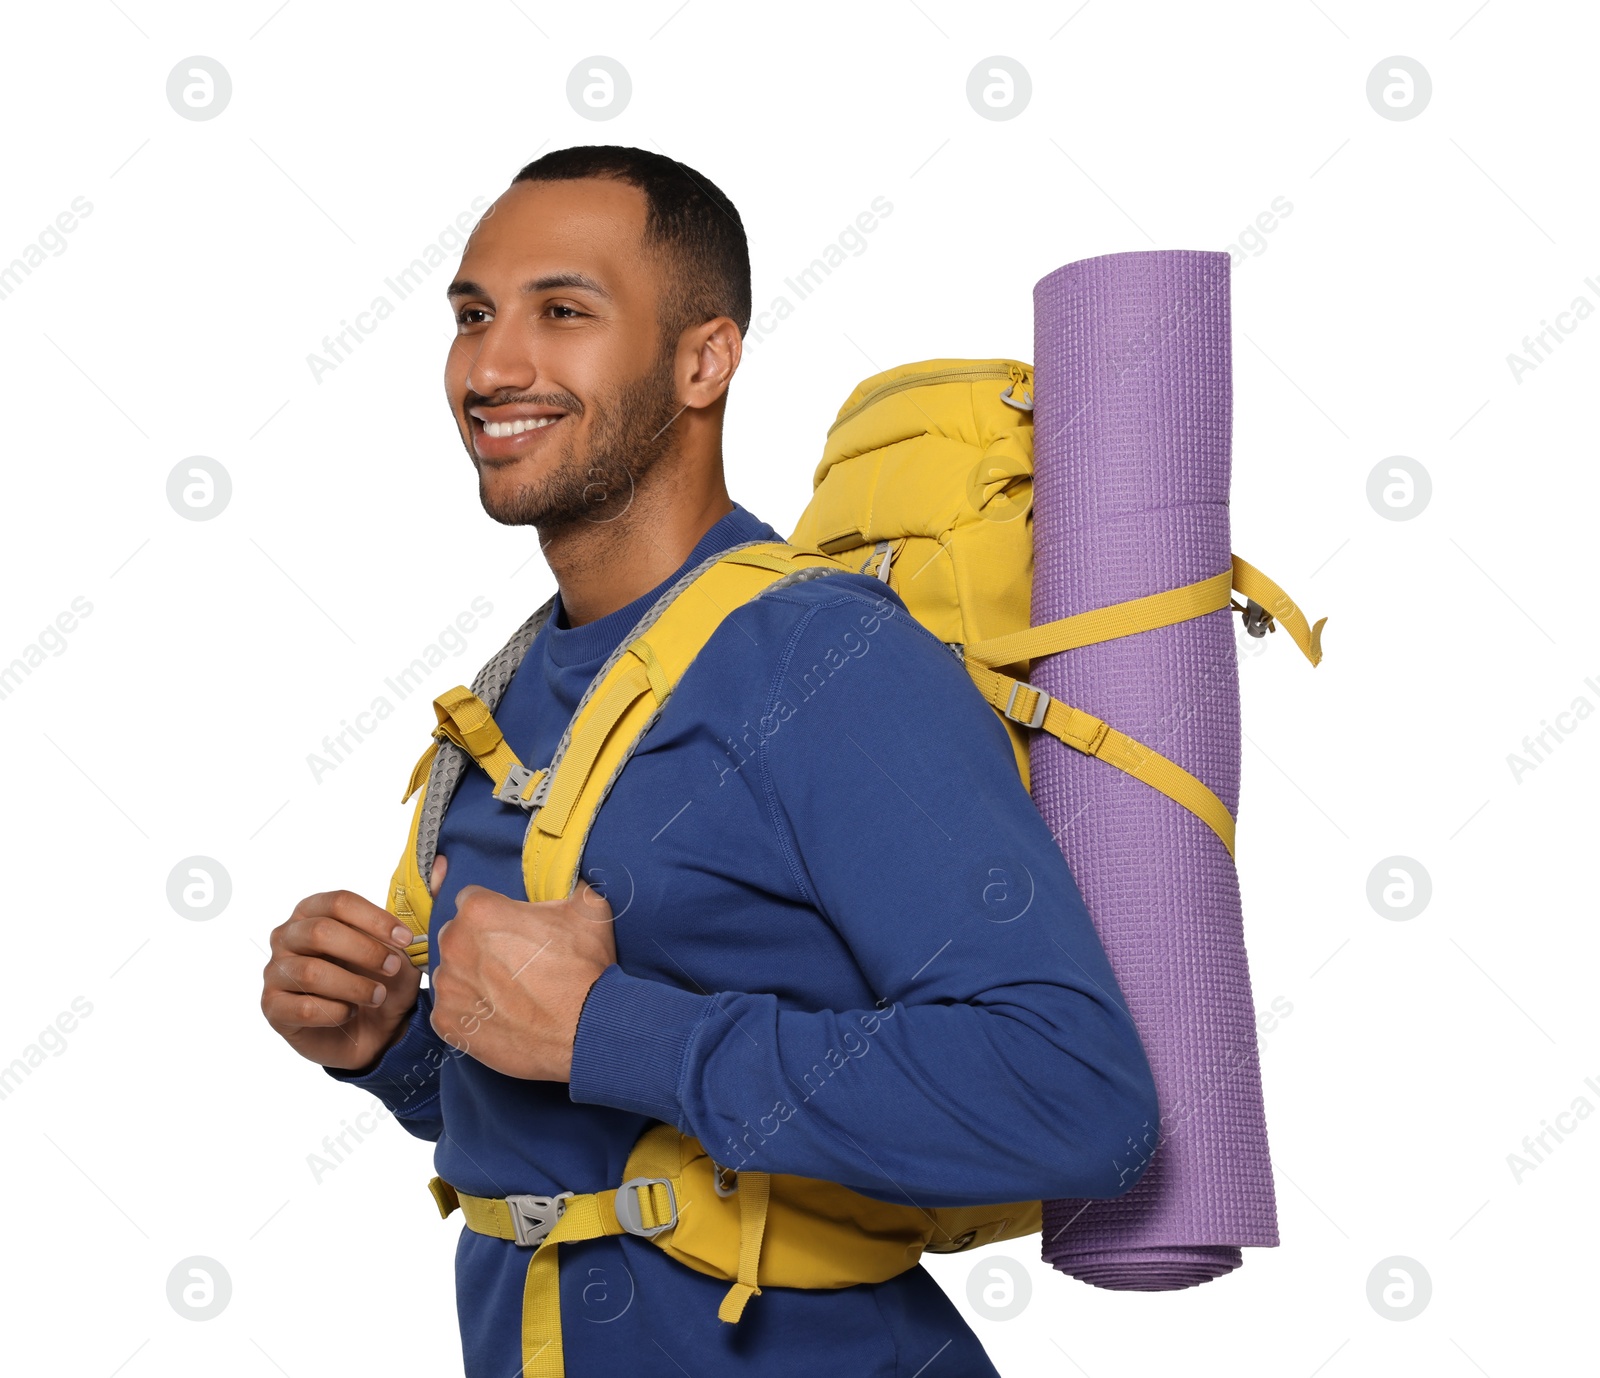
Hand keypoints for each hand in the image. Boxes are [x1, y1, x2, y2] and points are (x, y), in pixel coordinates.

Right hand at [261, 855, 446, 1071]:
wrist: (373, 1033)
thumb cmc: (383, 981)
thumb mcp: (405, 947)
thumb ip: (421, 905)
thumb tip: (444, 864)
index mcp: (314, 911)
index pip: (339, 901)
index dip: (375, 920)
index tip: (407, 940)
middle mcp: (288, 936)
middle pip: (320, 932)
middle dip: (365, 952)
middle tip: (393, 969)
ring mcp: (275, 971)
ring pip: (311, 972)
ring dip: (354, 986)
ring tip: (377, 996)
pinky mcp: (273, 1007)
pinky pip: (303, 1007)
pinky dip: (336, 1012)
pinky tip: (350, 1014)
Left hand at [430, 880, 615, 1081]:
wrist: (585, 1029)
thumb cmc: (585, 969)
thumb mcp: (589, 910)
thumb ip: (568, 887)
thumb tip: (569, 880)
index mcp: (480, 911)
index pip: (471, 899)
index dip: (493, 912)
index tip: (509, 928)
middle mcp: (454, 944)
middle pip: (457, 935)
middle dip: (478, 944)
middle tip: (511, 962)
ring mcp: (448, 986)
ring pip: (452, 973)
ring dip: (472, 978)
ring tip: (507, 993)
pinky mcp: (446, 1023)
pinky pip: (451, 1011)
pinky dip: (470, 1013)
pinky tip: (498, 1016)